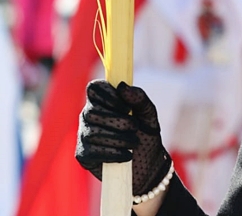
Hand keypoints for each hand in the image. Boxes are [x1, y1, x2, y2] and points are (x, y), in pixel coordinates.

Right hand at [76, 80, 172, 195]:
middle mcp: (89, 116)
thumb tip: (122, 86)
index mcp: (104, 101)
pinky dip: (112, 153)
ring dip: (118, 138)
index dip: (108, 96)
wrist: (147, 165)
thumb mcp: (148, 114)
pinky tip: (126, 155)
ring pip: (93, 132)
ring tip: (134, 143)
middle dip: (118, 121)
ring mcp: (84, 135)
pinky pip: (91, 151)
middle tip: (134, 128)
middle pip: (92, 111)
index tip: (126, 107)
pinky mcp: (83, 154)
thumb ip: (139, 98)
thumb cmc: (146, 134)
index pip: (94, 89)